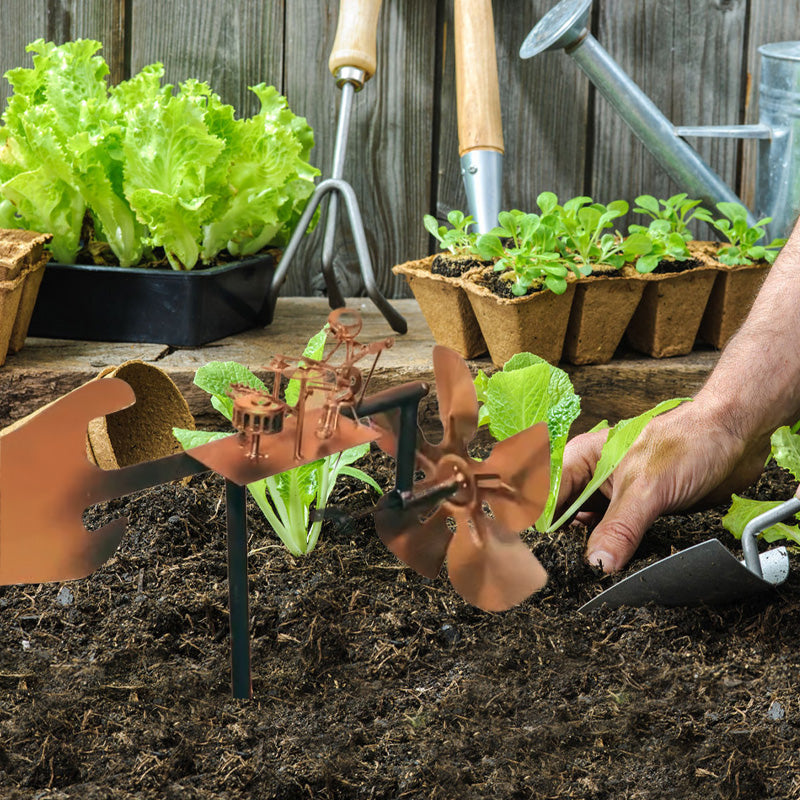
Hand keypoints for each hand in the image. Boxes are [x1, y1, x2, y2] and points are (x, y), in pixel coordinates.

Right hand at [556, 398, 767, 572]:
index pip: (543, 499)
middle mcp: (591, 479)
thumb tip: (597, 565)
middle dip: (558, 546)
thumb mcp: (647, 487)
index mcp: (580, 460)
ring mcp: (612, 498)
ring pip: (585, 533)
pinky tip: (610, 572)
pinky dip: (611, 555)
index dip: (536, 527)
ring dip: (585, 554)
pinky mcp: (635, 513)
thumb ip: (619, 528)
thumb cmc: (689, 441)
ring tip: (579, 580)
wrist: (735, 438)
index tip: (537, 559)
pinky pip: (613, 539)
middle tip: (559, 576)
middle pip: (560, 519)